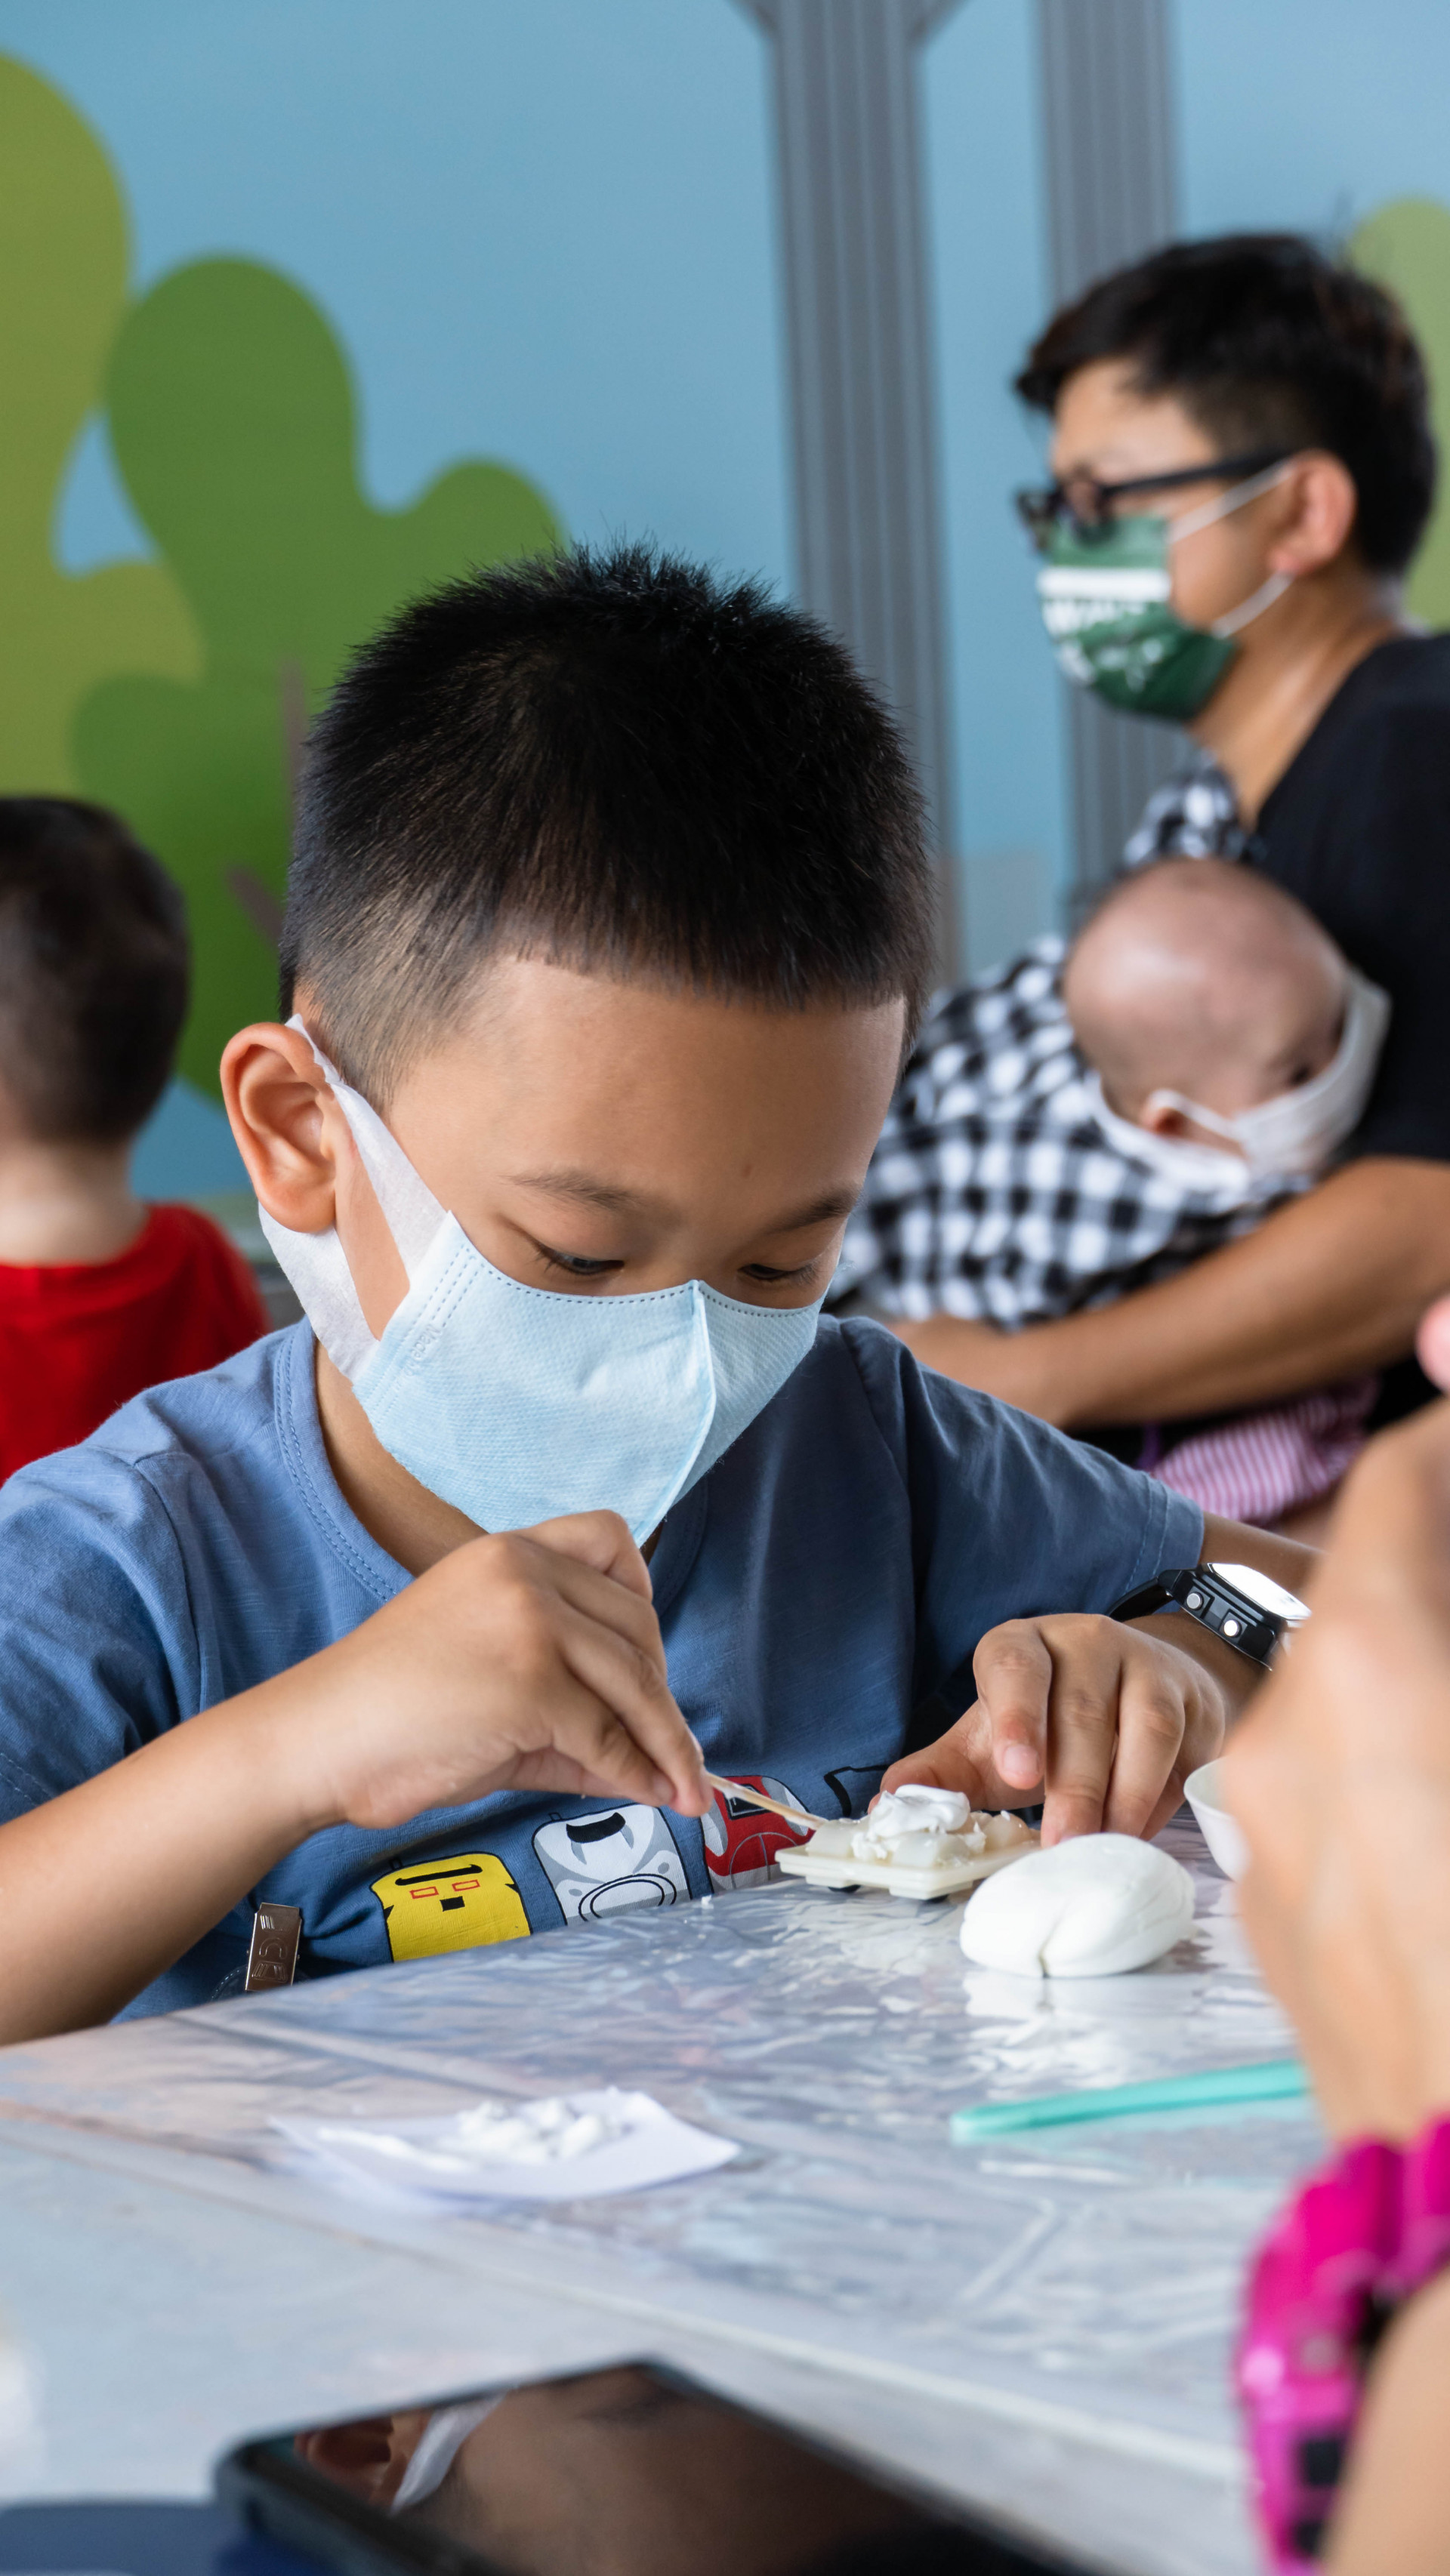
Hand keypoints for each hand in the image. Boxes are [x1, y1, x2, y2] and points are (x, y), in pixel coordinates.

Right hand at [281, 1509, 709, 1837]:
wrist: (316, 1741)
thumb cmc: (390, 1716)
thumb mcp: (493, 1680)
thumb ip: (573, 1704)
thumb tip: (653, 1759)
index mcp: (506, 1550)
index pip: (610, 1541)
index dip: (641, 1600)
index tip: (647, 1657)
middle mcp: (522, 1570)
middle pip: (636, 1621)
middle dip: (661, 1691)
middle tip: (670, 1745)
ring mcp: (529, 1621)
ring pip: (635, 1680)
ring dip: (668, 1742)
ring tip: (682, 1787)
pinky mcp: (531, 1682)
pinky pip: (606, 1735)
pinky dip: (633, 1772)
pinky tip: (643, 1794)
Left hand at [883, 1612, 1227, 1842]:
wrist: (1130, 1688)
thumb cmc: (1045, 1723)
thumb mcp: (987, 1743)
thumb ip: (941, 1774)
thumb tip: (886, 1806)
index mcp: (1021, 1646)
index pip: (1013, 1668)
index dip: (1015, 1717)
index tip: (1016, 1774)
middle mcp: (1086, 1641)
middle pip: (1082, 1710)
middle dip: (1074, 1785)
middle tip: (1062, 1845)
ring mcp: (1147, 1663)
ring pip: (1146, 1724)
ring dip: (1126, 1794)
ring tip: (1104, 1846)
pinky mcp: (1193, 1698)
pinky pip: (1187, 1748)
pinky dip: (1166, 1795)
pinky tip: (1142, 1831)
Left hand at [1224, 1398, 1449, 2142]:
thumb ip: (1448, 1619)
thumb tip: (1429, 1588)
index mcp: (1371, 1667)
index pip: (1397, 1487)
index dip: (1448, 1446)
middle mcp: (1286, 1737)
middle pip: (1372, 1595)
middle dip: (1441, 1576)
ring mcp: (1267, 1836)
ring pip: (1353, 1701)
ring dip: (1421, 1681)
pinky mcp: (1277, 1920)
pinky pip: (1336, 1797)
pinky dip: (1400, 1770)